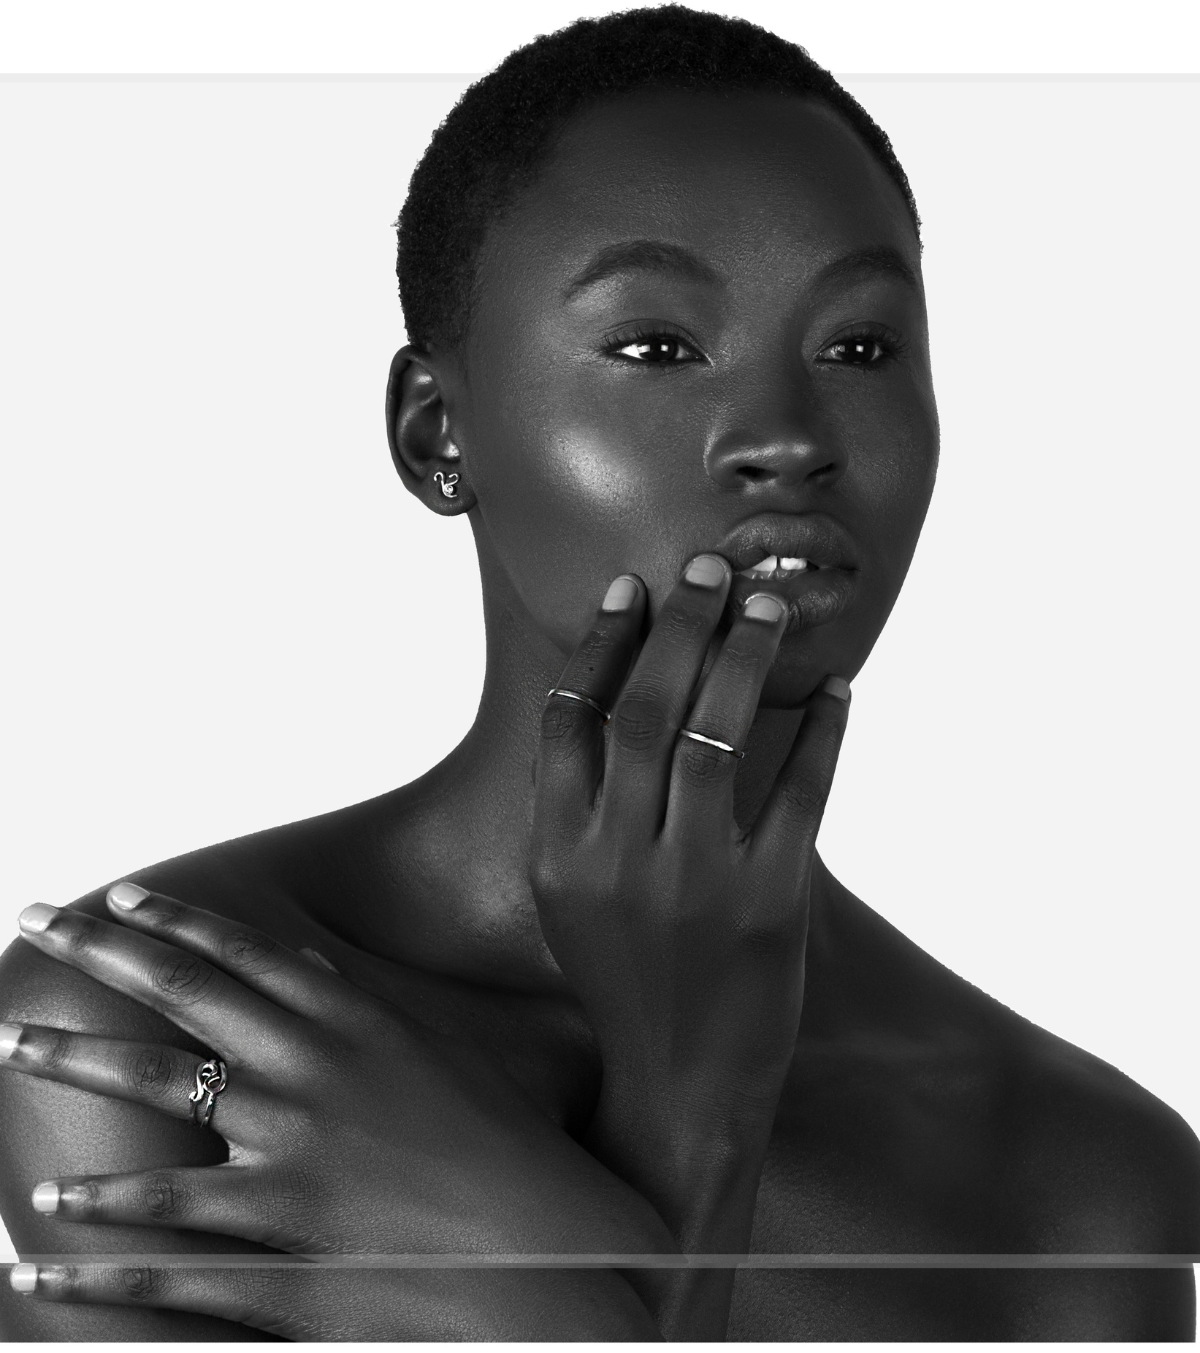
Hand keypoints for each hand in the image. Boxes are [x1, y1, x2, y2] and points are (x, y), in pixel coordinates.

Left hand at [1, 889, 668, 1335]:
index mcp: (354, 1024)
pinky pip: (166, 1243)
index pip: (245, 955)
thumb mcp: (444, 1054)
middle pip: (185, 996)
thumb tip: (315, 962)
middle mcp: (313, 1072)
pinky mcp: (280, 1240)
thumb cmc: (504, 1145)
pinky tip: (35, 1253)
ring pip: (158, 1095)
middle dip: (101, 953)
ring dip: (78, 1063)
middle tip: (34, 920)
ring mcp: (292, 1151)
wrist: (543, 1245)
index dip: (173, 920)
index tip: (114, 896)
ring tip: (15, 1045)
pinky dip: (94, 1251)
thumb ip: (370, 1006)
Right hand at [531, 557, 849, 1119]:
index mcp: (557, 852)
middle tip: (709, 565)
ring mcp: (694, 882)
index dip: (603, 641)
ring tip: (767, 602)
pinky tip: (836, 690)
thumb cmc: (624, 976)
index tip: (631, 587)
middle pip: (646, 708)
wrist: (680, 1084)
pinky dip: (823, 733)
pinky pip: (801, 792)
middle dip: (680, 624)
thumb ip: (582, 805)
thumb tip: (624, 692)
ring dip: (745, 655)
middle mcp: (618, 859)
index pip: (572, 717)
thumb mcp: (569, 895)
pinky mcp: (770, 903)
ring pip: (717, 734)